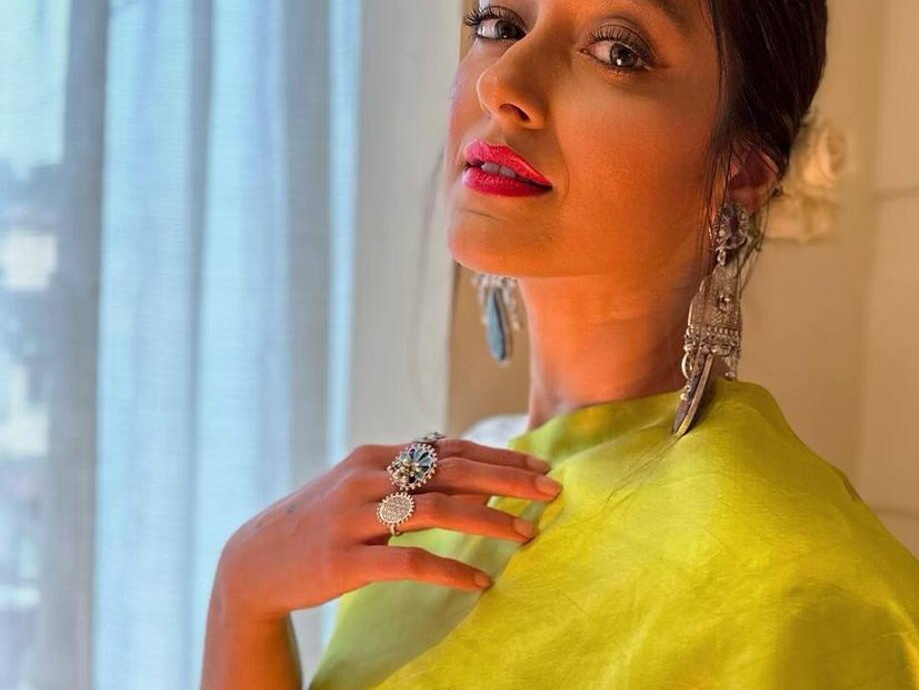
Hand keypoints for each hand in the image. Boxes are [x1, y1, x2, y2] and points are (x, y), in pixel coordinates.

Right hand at [215, 437, 558, 622]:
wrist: (254, 562)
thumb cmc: (321, 522)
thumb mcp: (362, 487)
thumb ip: (410, 478)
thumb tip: (472, 475)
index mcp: (377, 457)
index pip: (450, 449)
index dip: (498, 457)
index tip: (539, 468)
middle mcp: (368, 478)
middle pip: (452, 471)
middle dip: (508, 480)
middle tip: (551, 491)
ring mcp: (355, 518)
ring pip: (437, 511)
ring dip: (490, 521)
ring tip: (527, 535)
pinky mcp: (346, 561)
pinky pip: (409, 562)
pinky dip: (449, 570)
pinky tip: (478, 583)